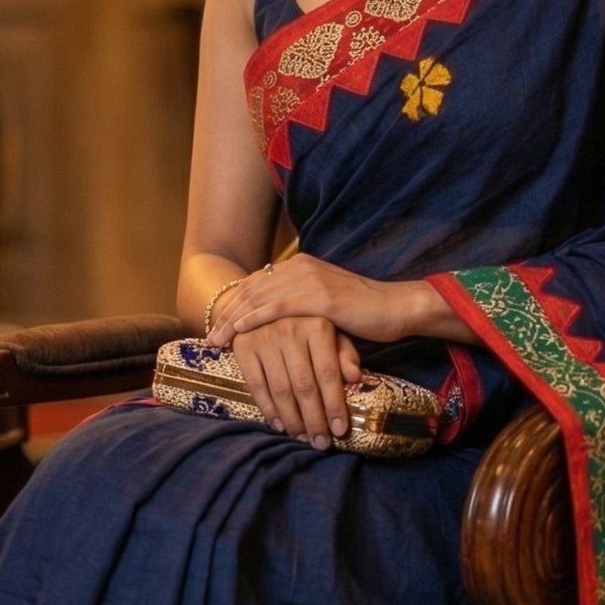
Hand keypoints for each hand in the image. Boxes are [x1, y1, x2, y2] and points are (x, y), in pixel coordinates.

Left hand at [210, 254, 410, 352]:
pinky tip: (239, 330)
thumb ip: (302, 304)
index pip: (257, 284)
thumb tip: (280, 320)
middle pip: (252, 290)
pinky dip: (255, 319)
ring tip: (216, 339)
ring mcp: (309, 280)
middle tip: (208, 336)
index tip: (217, 325)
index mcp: (301, 264)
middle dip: (226, 314)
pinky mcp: (319, 297)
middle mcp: (301, 267)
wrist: (395, 308)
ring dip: (233, 320)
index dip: (234, 304)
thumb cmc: (364, 311)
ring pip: (259, 299)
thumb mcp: (326, 303)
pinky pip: (278, 308)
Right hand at [231, 317, 360, 448]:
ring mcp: (264, 337)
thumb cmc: (308, 328)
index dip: (334, 404)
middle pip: (304, 385)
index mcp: (317, 325)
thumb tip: (356, 377)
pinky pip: (257, 386)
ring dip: (293, 420)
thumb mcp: (333, 335)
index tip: (340, 430)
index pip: (328, 372)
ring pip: (281, 389)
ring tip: (303, 438)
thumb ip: (346, 354)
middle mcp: (290, 328)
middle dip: (314, 419)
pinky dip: (268, 409)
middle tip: (321, 443)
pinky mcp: (243, 346)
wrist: (265, 306)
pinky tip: (280, 425)